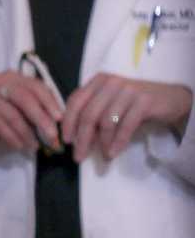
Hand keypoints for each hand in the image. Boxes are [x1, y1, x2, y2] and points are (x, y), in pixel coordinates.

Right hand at [0, 70, 62, 158]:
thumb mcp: (20, 111)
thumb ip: (36, 110)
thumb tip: (58, 121)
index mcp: (10, 77)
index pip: (35, 86)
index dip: (49, 102)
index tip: (60, 119)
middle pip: (25, 98)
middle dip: (41, 119)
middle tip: (52, 137)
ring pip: (13, 115)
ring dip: (27, 133)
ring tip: (34, 146)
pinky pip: (1, 126)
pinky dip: (13, 138)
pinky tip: (20, 146)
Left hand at [61, 74, 193, 162]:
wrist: (171, 98)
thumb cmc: (135, 103)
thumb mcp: (111, 103)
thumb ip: (94, 113)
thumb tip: (75, 137)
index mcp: (98, 81)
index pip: (75, 101)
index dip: (68, 122)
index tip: (66, 140)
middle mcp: (110, 83)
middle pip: (89, 114)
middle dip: (82, 138)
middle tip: (78, 156)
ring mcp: (127, 91)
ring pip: (106, 121)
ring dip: (101, 143)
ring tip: (102, 156)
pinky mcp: (144, 101)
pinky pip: (125, 126)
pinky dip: (118, 142)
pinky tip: (112, 153)